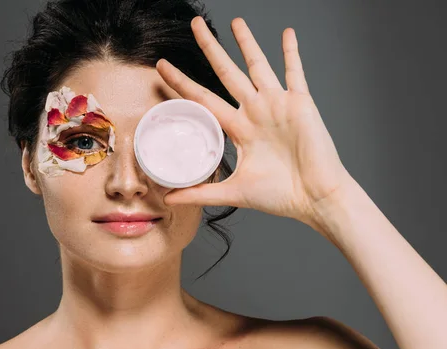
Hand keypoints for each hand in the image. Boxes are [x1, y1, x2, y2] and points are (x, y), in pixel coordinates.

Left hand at [156, 16, 353, 226]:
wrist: (315, 198)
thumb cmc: (280, 196)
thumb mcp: (233, 192)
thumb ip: (199, 193)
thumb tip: (167, 199)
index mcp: (238, 130)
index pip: (202, 99)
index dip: (182, 83)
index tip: (162, 66)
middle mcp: (255, 112)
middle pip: (225, 72)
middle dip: (209, 48)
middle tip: (195, 24)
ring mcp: (277, 105)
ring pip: (257, 65)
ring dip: (247, 42)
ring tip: (235, 20)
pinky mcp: (301, 103)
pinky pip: (295, 72)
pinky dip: (292, 52)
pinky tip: (287, 33)